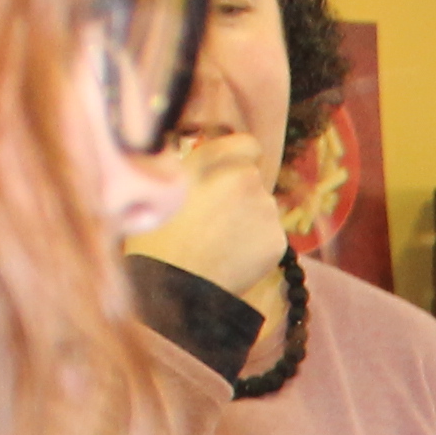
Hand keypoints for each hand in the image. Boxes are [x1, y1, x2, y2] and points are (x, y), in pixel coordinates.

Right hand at [124, 130, 287, 305]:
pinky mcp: (277, 239)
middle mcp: (244, 178)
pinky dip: (258, 246)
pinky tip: (233, 259)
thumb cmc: (157, 242)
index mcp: (212, 161)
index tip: (230, 173)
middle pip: (253, 180)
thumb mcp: (161, 191)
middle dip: (239, 194)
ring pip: (264, 209)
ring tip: (219, 244)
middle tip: (213, 221)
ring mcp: (266, 209)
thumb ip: (191, 169)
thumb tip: (205, 163)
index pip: (246, 145)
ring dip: (249, 220)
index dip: (239, 158)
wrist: (176, 289)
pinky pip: (271, 236)